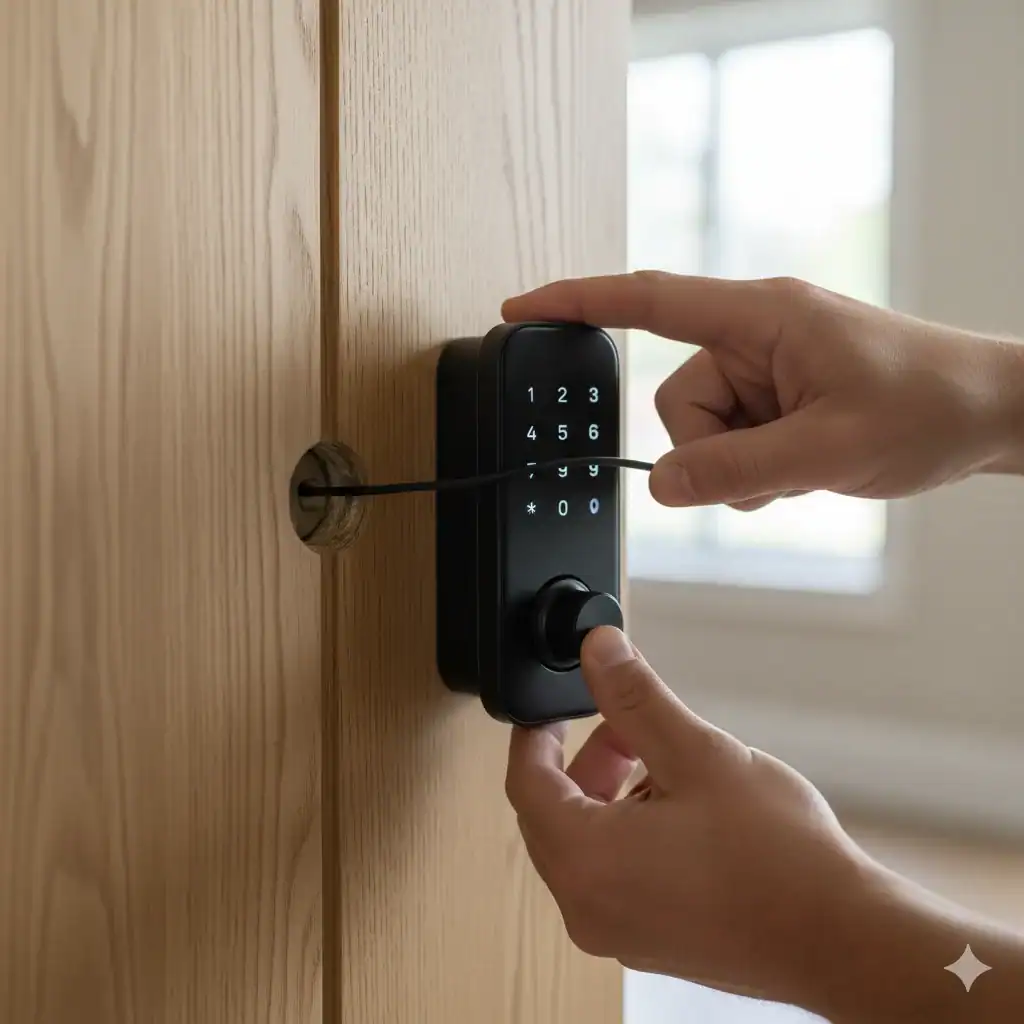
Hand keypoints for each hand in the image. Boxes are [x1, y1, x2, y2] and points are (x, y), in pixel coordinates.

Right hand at [503, 273, 1023, 509]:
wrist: (989, 412)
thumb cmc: (928, 404)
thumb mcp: (827, 449)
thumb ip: (733, 470)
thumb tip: (662, 485)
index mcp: (759, 318)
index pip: (647, 301)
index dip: (577, 303)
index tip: (522, 309)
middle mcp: (753, 337)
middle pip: (676, 402)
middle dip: (713, 452)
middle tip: (778, 465)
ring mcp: (764, 369)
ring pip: (702, 434)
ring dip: (740, 466)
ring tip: (802, 464)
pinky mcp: (775, 396)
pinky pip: (730, 443)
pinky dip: (755, 468)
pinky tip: (803, 464)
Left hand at [505, 627, 1023, 1020]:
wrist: (843, 939)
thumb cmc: (777, 857)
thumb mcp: (696, 753)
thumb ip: (635, 698)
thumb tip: (598, 651)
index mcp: (584, 861)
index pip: (526, 783)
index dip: (535, 734)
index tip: (551, 708)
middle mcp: (589, 907)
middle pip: (551, 816)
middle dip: (582, 761)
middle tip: (625, 727)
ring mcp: (619, 933)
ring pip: (584, 844)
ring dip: (608, 794)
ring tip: (664, 762)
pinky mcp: (651, 942)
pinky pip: (612, 875)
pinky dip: (627, 832)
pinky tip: (681, 809)